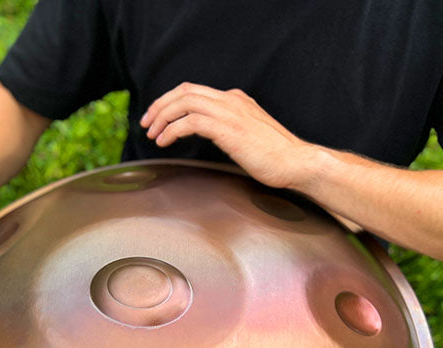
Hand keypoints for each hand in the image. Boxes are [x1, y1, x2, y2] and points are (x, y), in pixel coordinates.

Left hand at [140, 82, 310, 188]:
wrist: (296, 162)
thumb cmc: (276, 156)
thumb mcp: (249, 135)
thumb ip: (229, 129)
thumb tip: (209, 136)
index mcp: (235, 100)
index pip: (194, 90)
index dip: (170, 101)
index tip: (156, 117)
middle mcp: (231, 100)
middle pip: (185, 91)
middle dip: (160, 106)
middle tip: (146, 123)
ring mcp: (230, 112)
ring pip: (184, 102)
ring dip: (162, 117)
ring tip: (152, 134)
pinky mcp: (228, 129)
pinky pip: (191, 121)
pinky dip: (172, 130)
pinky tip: (165, 141)